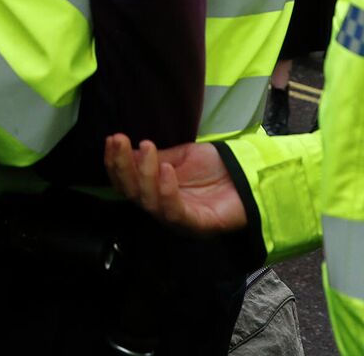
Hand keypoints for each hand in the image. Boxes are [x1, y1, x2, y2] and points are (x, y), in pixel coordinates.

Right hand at [104, 134, 247, 234]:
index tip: (112, 139)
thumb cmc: (216, 168)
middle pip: (132, 194)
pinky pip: (175, 211)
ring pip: (149, 202)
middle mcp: (162, 208)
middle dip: (122, 166)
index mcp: (155, 192)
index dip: (115, 163)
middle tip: (120, 141)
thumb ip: (155, 158)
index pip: (126, 183)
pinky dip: (167, 190)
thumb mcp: (180, 156)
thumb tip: (127, 151)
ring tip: (147, 148)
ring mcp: (179, 219)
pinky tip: (166, 168)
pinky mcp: (197, 224)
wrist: (250, 176)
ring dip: (144, 174)